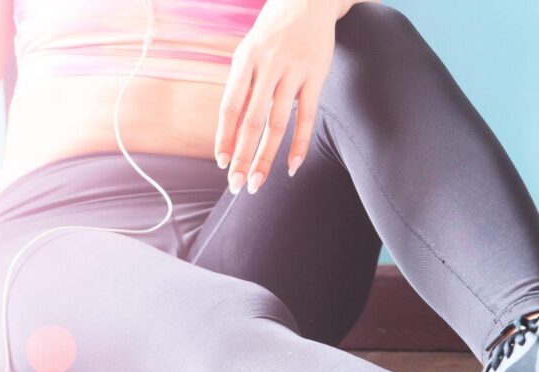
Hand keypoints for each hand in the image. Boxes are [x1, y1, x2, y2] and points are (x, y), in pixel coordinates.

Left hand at [215, 0, 352, 193]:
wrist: (308, 0)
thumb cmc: (273, 33)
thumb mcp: (250, 52)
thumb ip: (243, 87)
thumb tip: (232, 131)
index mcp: (245, 60)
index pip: (230, 106)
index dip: (225, 136)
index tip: (222, 163)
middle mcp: (268, 66)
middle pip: (252, 121)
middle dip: (242, 156)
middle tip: (236, 185)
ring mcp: (293, 71)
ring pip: (277, 123)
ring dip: (266, 157)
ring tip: (258, 182)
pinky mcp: (316, 76)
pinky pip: (306, 116)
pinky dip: (299, 144)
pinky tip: (291, 167)